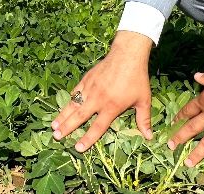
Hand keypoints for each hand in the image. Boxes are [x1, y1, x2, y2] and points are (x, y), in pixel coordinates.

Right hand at [51, 31, 153, 151]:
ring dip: (62, 116)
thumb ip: (144, 120)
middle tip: (56, 137)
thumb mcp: (143, 100)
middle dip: (67, 128)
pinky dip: (68, 101)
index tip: (78, 148)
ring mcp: (90, 88)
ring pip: (73, 105)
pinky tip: (63, 107)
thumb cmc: (137, 79)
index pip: (97, 127)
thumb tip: (149, 137)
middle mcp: (98, 99)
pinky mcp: (86, 79)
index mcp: (111, 107)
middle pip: (79, 117)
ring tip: (53, 126)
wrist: (127, 56)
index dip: (87, 139)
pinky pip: (75, 92)